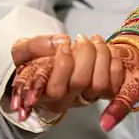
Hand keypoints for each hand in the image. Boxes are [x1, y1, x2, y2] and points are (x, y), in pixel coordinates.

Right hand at [9, 34, 138, 129]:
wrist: (51, 66)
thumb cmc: (35, 60)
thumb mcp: (23, 50)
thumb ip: (34, 45)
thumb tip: (62, 42)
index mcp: (43, 94)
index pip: (56, 89)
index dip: (64, 64)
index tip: (66, 44)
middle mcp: (65, 100)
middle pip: (81, 82)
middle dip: (85, 53)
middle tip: (80, 38)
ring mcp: (85, 98)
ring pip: (100, 84)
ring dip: (101, 55)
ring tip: (94, 39)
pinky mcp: (102, 94)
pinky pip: (115, 84)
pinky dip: (115, 62)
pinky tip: (107, 48)